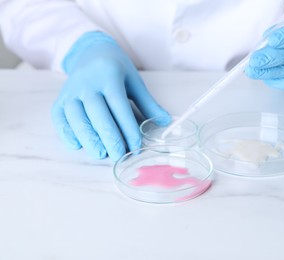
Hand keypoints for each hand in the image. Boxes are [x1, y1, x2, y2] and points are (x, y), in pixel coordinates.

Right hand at [51, 32, 169, 160]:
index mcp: (109, 76)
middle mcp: (87, 83)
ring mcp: (70, 90)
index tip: (135, 146)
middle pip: (97, 112)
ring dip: (87, 137)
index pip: (119, 105)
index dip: (127, 127)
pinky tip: (77, 145)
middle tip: (118, 155)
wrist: (91, 52)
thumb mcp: (135, 82)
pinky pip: (59, 116)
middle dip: (108, 136)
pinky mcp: (60, 98)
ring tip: (100, 154)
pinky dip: (66, 132)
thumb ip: (148, 103)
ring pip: (75, 115)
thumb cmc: (117, 70)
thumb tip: (166, 121)